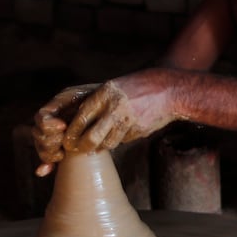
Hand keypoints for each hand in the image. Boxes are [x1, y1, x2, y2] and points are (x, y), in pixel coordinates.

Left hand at [31, 71, 176, 174]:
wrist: (168, 90)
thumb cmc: (136, 87)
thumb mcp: (113, 88)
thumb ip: (97, 104)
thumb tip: (79, 122)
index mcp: (105, 94)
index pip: (82, 118)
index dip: (72, 132)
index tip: (68, 139)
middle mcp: (115, 108)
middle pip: (92, 137)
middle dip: (82, 147)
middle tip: (78, 149)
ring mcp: (128, 121)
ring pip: (107, 143)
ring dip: (100, 146)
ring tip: (96, 145)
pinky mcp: (139, 131)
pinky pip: (122, 140)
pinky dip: (118, 139)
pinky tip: (120, 133)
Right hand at [32, 83, 99, 175]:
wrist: (113, 109)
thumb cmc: (101, 101)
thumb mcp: (89, 98)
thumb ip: (76, 106)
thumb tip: (63, 125)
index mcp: (57, 108)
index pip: (41, 117)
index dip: (48, 124)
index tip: (63, 127)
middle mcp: (52, 123)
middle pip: (38, 134)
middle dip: (49, 141)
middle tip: (63, 142)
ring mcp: (55, 137)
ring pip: (41, 147)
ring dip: (48, 153)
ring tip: (61, 155)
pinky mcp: (61, 150)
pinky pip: (47, 160)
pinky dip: (45, 166)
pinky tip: (44, 171)